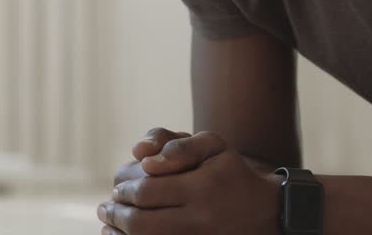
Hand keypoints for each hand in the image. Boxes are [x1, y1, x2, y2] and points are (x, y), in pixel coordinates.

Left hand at [97, 130, 281, 234]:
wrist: (266, 211)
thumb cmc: (231, 171)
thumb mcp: (213, 145)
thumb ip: (179, 145)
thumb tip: (145, 160)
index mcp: (202, 187)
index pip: (148, 192)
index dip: (126, 191)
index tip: (117, 188)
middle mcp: (200, 218)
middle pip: (142, 224)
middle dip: (118, 216)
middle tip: (105, 208)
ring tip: (108, 226)